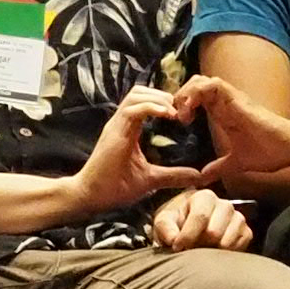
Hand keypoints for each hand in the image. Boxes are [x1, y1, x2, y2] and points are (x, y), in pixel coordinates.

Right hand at [70, 88, 207, 216]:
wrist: (91, 197)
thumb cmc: (115, 187)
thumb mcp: (151, 179)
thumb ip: (173, 175)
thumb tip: (197, 176)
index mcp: (127, 129)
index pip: (143, 102)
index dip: (162, 101)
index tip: (182, 113)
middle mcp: (120, 123)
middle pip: (140, 92)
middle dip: (162, 95)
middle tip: (181, 109)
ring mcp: (116, 126)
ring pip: (135, 95)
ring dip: (157, 98)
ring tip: (174, 111)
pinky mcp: (114, 133)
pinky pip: (132, 110)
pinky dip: (150, 107)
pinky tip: (166, 114)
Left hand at [147, 187, 251, 251]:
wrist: (191, 228)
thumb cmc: (177, 223)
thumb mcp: (164, 222)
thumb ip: (166, 228)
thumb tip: (174, 240)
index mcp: (205, 197)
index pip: (200, 217)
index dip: (187, 236)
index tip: (177, 247)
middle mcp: (225, 205)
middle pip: (214, 232)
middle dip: (198, 245)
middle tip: (189, 249)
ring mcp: (238, 218)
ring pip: (226, 242)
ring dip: (210, 251)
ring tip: (200, 249)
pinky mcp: (246, 233)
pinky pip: (238, 248)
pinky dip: (224, 254)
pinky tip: (213, 251)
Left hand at [178, 73, 289, 187]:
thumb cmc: (269, 152)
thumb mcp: (236, 163)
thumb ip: (219, 167)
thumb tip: (202, 178)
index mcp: (222, 113)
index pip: (195, 97)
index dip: (181, 104)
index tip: (176, 123)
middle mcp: (224, 102)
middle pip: (194, 84)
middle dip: (179, 97)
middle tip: (176, 118)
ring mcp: (231, 98)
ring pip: (201, 80)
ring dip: (186, 93)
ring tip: (182, 115)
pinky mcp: (238, 98)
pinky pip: (213, 84)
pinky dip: (198, 92)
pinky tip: (191, 110)